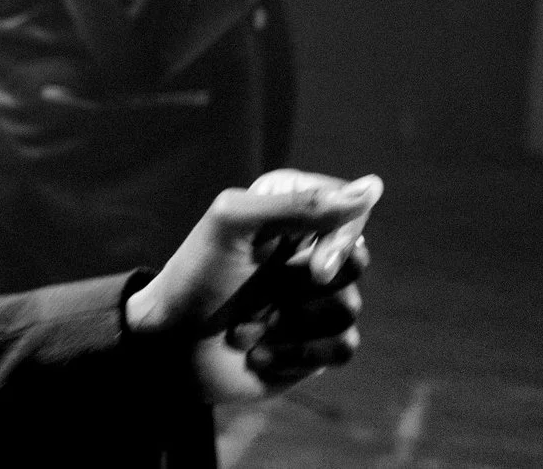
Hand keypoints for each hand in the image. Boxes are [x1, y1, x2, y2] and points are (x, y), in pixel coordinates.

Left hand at [124, 169, 380, 404]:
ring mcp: (312, 299)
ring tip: (246, 328)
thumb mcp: (234, 224)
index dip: (339, 241)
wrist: (169, 349)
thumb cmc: (194, 278)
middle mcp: (305, 251)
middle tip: (273, 292)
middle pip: (357, 260)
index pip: (349, 210)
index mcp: (288, 213)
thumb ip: (299, 204)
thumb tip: (373, 187)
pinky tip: (259, 354)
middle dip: (309, 286)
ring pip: (349, 306)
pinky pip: (342, 346)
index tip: (314, 266)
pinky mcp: (316, 344)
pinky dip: (298, 353)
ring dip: (291, 323)